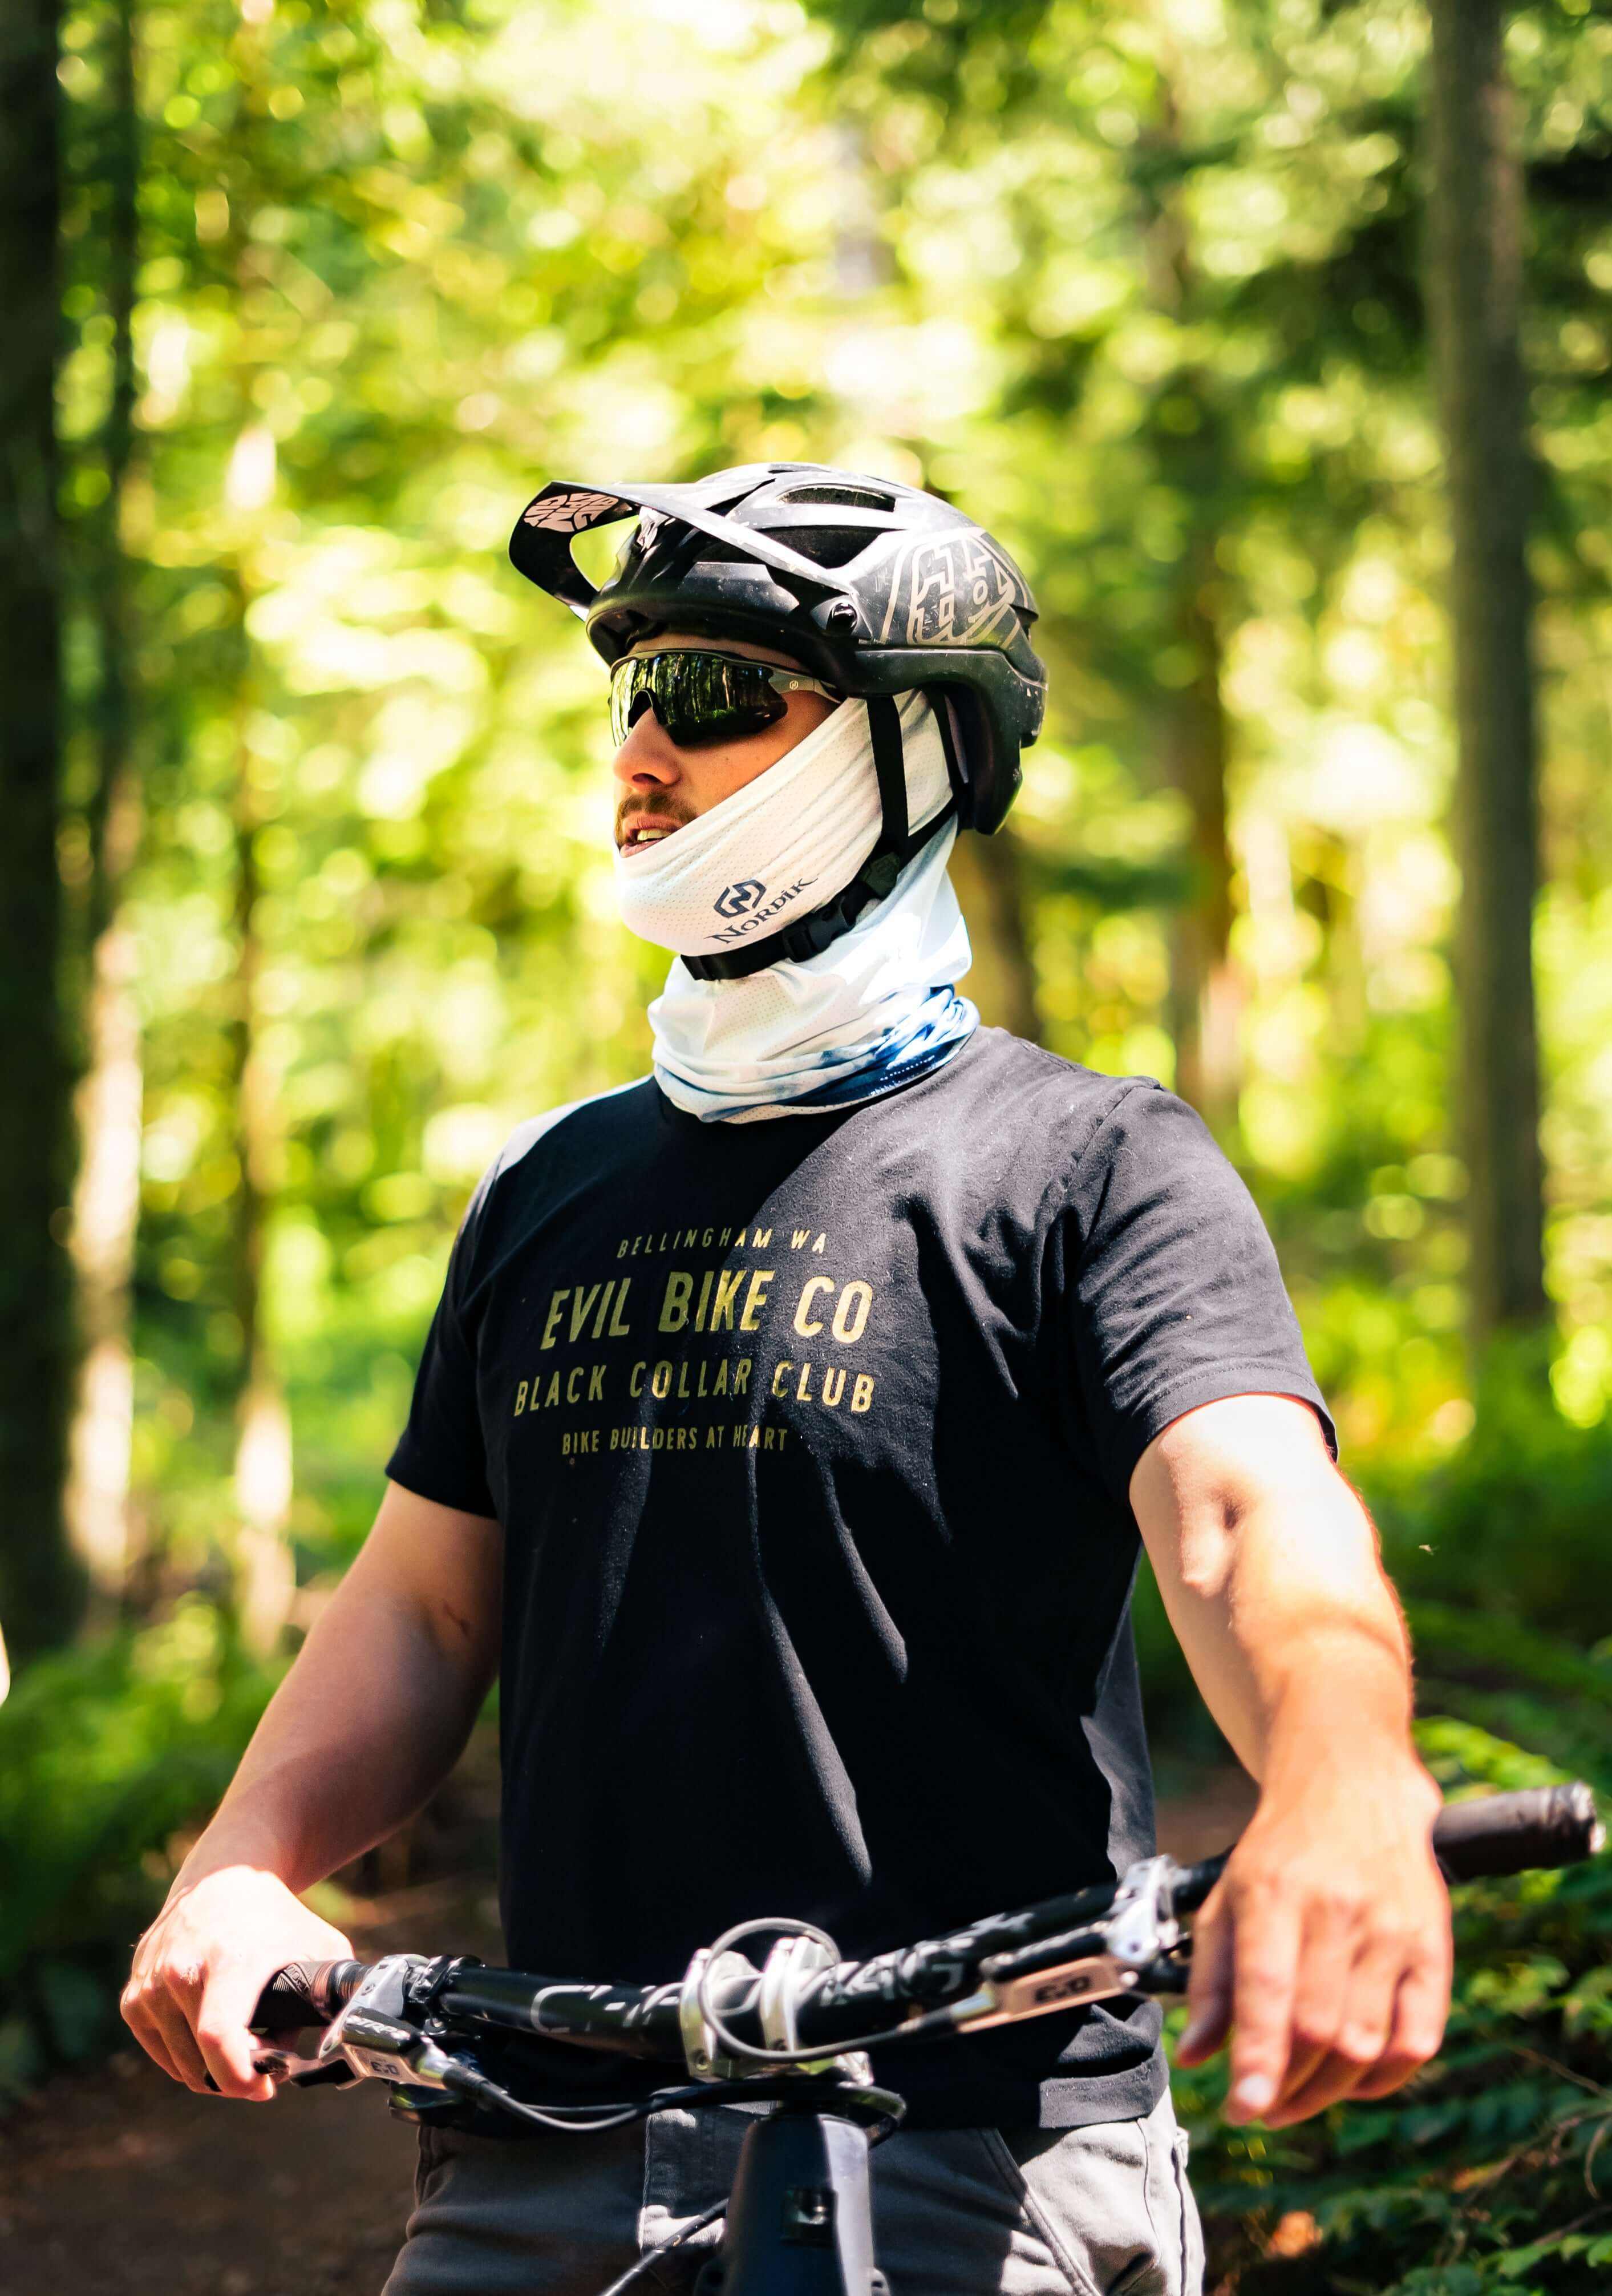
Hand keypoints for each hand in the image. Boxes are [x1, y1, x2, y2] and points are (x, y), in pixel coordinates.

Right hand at [122, 1864, 353, 2100]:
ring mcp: (150, 1985)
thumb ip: (331, 1999)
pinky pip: (162, 2052)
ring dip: (213, 2069)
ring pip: (182, 2065)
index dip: (240, 2079)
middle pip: (203, 2062)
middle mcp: (180, 1972)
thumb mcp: (319, 1947)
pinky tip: (213, 2035)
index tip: (264, 2086)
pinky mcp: (133, 1996)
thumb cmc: (277, 1918)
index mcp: (228, 1961)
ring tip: (244, 2043)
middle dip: (238, 2075)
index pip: (218, 2037)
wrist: (223, 1877)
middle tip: (266, 2061)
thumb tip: (328, 2052)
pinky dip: (187, 2057)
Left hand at [1174, 1756, 1451, 2126]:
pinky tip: (1354, 2080)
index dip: (1258, 2059)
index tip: (1244, 2110)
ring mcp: (1391, 1926)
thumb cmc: (1280, 1851)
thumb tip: (1195, 2053)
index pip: (1268, 1990)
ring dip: (1328, 2090)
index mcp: (1274, 1892)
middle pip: (1317, 2029)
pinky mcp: (1432, 1942)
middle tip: (1264, 2106)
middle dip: (1287, 2086)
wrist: (1353, 1784)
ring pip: (1365, 2042)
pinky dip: (1385, 2078)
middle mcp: (1336, 1908)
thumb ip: (1210, 1976)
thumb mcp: (1227, 1896)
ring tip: (1298, 2098)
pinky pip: (1419, 2037)